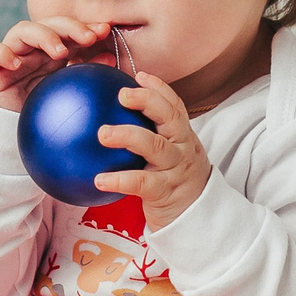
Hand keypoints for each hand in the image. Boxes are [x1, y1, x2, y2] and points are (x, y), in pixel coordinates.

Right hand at [0, 15, 110, 112]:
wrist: (8, 126)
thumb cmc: (39, 105)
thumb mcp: (64, 90)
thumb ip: (83, 74)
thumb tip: (110, 59)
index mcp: (49, 49)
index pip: (67, 30)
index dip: (84, 27)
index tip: (104, 31)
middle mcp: (30, 46)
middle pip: (48, 24)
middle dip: (69, 28)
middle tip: (88, 38)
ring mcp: (9, 53)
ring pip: (22, 31)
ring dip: (42, 36)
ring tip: (60, 52)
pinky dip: (1, 53)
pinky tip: (15, 62)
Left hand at [96, 73, 210, 230]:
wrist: (197, 221)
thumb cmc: (172, 184)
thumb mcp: (166, 159)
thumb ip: (145, 140)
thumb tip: (102, 124)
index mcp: (182, 137)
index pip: (175, 106)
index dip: (159, 89)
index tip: (139, 75)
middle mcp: (182, 148)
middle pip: (169, 118)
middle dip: (148, 101)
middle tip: (121, 94)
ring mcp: (176, 169)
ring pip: (155, 147)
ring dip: (128, 136)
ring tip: (102, 133)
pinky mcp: (166, 192)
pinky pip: (141, 183)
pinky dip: (119, 179)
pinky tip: (98, 179)